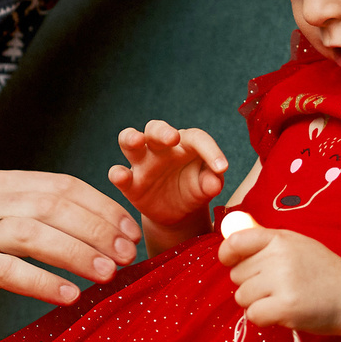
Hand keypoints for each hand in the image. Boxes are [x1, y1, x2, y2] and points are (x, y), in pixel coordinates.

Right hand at [0, 170, 139, 331]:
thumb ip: (36, 219)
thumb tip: (100, 233)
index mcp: (1, 183)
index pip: (63, 185)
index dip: (102, 206)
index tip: (131, 231)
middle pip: (54, 206)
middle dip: (97, 229)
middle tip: (127, 254)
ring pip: (34, 234)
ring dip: (77, 253)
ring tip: (108, 273)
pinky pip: (7, 270)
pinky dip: (42, 281)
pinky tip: (68, 295)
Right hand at [108, 121, 227, 241]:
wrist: (178, 213)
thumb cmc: (195, 189)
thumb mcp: (206, 187)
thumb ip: (211, 182)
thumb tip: (214, 181)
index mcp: (185, 144)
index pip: (196, 138)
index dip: (210, 150)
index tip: (222, 168)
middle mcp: (160, 148)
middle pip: (155, 128)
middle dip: (162, 130)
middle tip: (172, 138)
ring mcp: (142, 163)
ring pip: (129, 141)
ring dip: (130, 137)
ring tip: (136, 140)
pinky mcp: (129, 182)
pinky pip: (118, 174)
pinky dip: (117, 174)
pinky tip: (121, 176)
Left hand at [219, 222, 340, 334]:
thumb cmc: (323, 272)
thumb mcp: (297, 245)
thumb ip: (267, 242)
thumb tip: (231, 240)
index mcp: (279, 239)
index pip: (236, 241)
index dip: (227, 254)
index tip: (230, 262)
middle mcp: (279, 257)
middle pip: (236, 274)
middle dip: (250, 284)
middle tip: (276, 287)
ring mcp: (282, 282)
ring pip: (242, 297)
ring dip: (257, 303)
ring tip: (282, 299)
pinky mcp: (286, 307)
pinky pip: (253, 315)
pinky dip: (264, 318)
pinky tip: (282, 313)